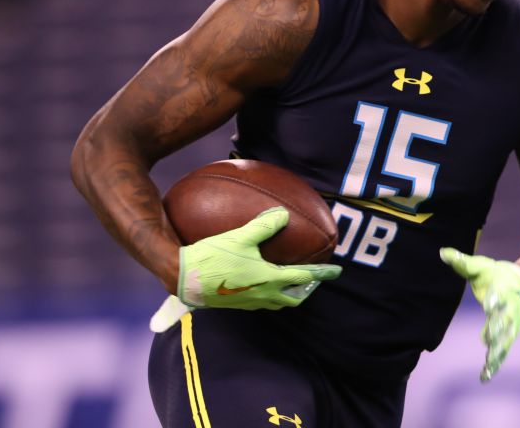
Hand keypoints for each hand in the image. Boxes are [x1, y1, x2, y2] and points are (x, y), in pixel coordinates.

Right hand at [178, 207, 341, 309]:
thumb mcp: (240, 237)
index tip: (336, 271)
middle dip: (306, 289)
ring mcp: (249, 303)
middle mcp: (262, 296)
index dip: (322, 274)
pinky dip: (269, 293)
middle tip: (313, 278)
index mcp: (269, 280)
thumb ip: (264, 225)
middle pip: (293, 298)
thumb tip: (283, 215)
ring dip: (288, 293)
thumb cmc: (212, 258)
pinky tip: (260, 281)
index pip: (304, 278)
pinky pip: (260, 302)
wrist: (183, 279)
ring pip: (277, 303)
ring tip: (291, 282)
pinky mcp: (236, 304)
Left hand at [439, 247, 519, 381]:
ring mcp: (511, 325)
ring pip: (504, 340)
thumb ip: (463, 263)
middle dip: (497, 328)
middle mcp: (509, 309)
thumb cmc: (498, 277)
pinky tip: (485, 376)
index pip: (498, 294)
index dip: (494, 299)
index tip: (489, 302)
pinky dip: (494, 363)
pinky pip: (501, 351)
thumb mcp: (481, 267)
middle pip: (504, 320)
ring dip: (496, 352)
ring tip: (488, 365)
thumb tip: (442, 252)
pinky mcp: (509, 335)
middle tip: (489, 339)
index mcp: (503, 290)